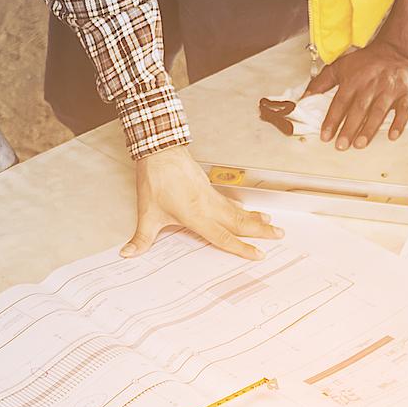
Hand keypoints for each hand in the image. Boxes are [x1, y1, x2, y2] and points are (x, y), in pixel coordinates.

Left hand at [125, 147, 280, 259]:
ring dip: (256, 218)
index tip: (259, 254)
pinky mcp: (208, 187)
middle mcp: (208, 206)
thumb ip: (140, 238)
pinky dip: (242, 208)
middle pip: (239, 222)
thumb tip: (128, 254)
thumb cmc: (155, 180)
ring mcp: (210, 196)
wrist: (160, 151)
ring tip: (272, 224)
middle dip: (261, 231)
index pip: (223, 237)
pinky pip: (230, 202)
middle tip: (280, 236)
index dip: (242, 248)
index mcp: (196, 215)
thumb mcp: (147, 213)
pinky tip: (248, 210)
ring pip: (238, 210)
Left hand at [304, 43, 407, 149]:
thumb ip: (322, 82)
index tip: (325, 136)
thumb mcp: (341, 66)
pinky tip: (392, 136)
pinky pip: (404, 110)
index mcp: (354, 79)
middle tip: (341, 146)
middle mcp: (371, 85)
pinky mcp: (407, 93)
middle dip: (349, 128)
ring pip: (378, 111)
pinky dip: (399, 123)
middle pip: (358, 109)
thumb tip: (304, 97)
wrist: (398, 49)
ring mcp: (390, 89)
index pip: (340, 102)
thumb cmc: (367, 61)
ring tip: (359, 144)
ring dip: (369, 129)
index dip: (332, 119)